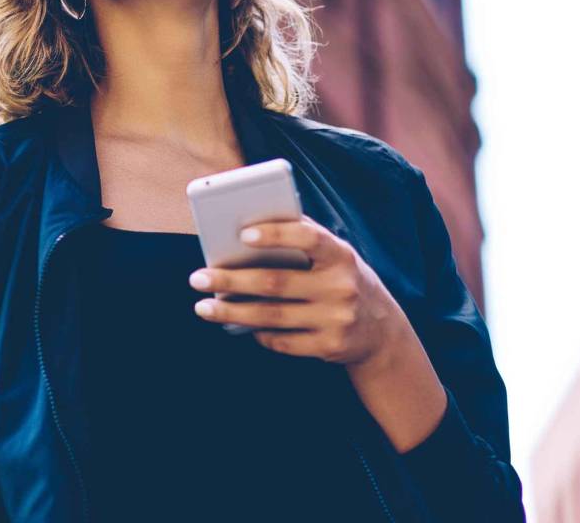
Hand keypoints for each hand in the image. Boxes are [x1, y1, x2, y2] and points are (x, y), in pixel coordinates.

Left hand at [188, 216, 409, 367]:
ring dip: (232, 313)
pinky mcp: (329, 347)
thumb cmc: (343, 281)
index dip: (276, 234)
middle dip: (230, 280)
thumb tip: (246, 232)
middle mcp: (341, 287)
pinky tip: (240, 325)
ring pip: (271, 316)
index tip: (242, 233)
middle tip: (197, 278)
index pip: (308, 237)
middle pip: (275, 283)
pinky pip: (281, 341)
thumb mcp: (336, 256)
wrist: (382, 332)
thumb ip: (302, 240)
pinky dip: (257, 333)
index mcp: (341, 256)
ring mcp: (336, 320)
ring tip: (204, 307)